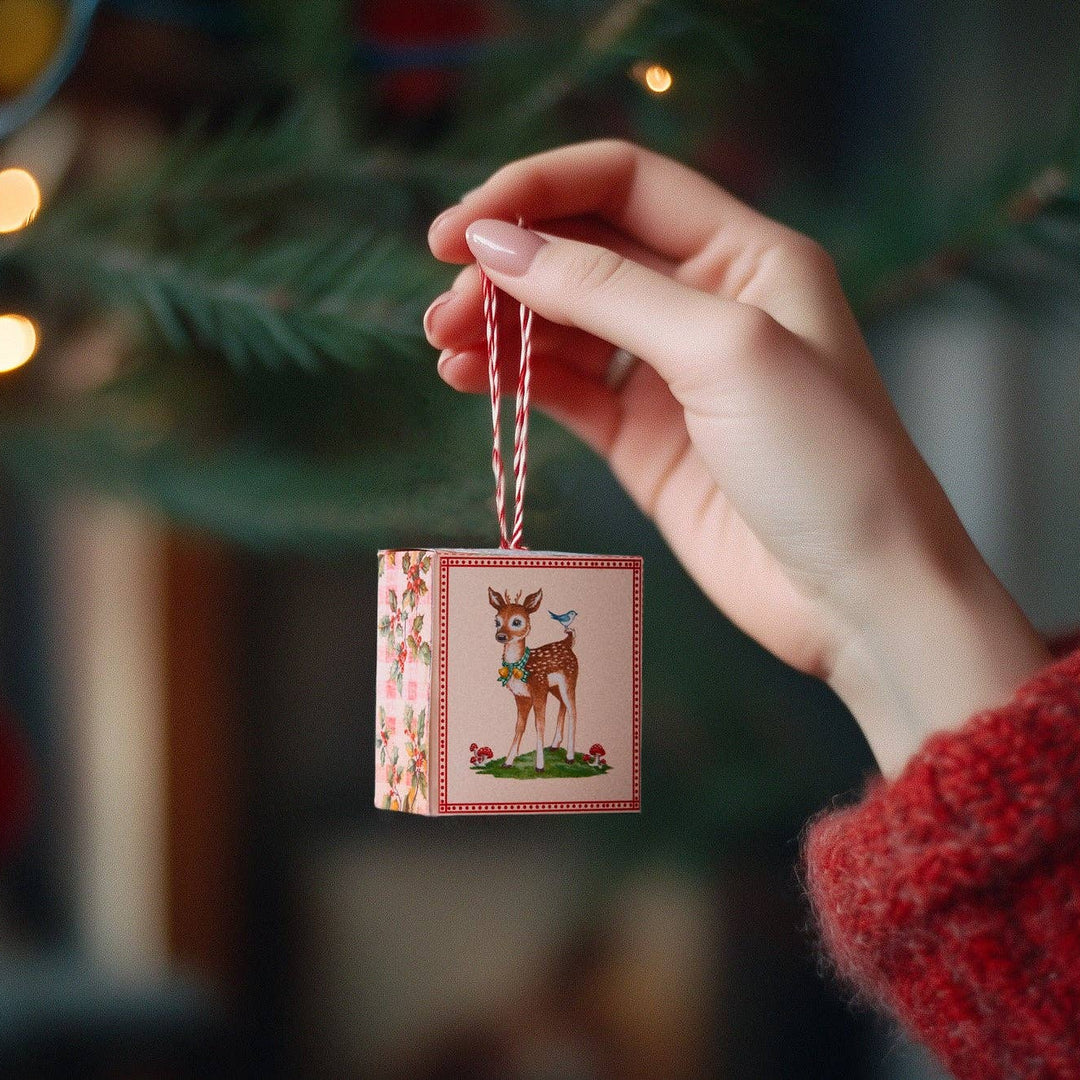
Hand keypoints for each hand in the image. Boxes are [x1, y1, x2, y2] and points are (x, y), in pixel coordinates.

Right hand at [425, 140, 1048, 775]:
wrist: (857, 597)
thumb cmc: (824, 463)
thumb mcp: (722, 349)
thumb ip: (607, 291)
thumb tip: (499, 246)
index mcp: (746, 254)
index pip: (622, 184)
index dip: (534, 192)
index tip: (457, 232)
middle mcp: (706, 303)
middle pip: (583, 252)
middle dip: (507, 266)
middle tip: (444, 304)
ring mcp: (671, 377)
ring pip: (565, 323)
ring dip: (501, 325)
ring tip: (445, 344)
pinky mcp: (644, 442)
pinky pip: (565, 391)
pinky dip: (515, 378)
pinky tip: (469, 378)